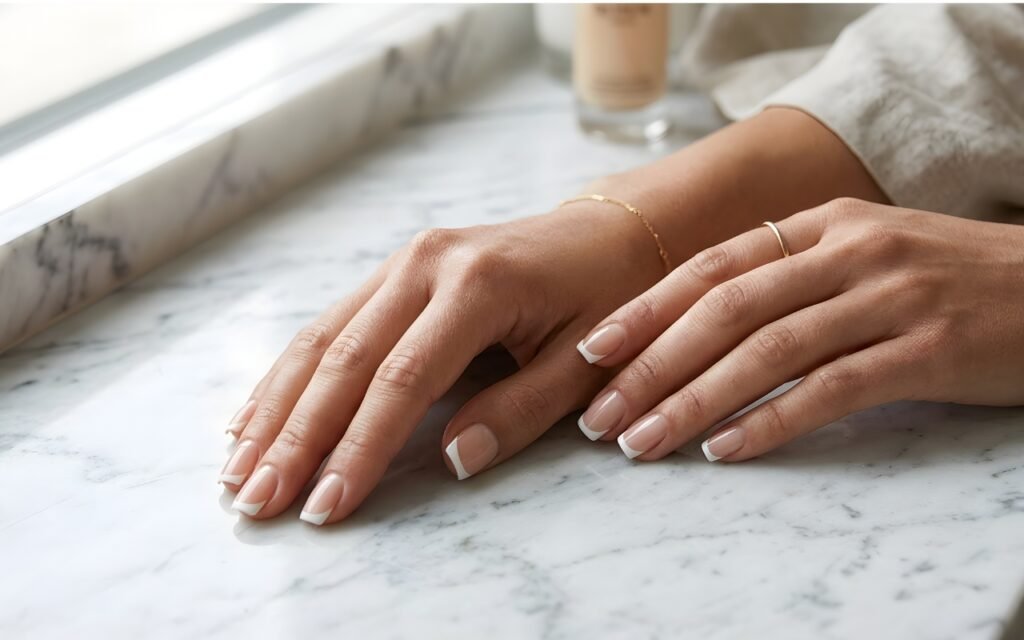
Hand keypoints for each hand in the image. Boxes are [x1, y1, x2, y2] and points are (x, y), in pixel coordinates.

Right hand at [219, 201, 666, 523]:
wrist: (608, 233)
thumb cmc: (603, 298)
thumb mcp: (581, 361)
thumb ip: (519, 410)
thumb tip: (451, 461)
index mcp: (476, 285)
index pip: (401, 380)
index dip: (359, 448)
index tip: (325, 506)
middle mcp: (425, 263)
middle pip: (344, 359)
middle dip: (295, 436)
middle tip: (256, 499)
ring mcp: (404, 261)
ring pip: (322, 339)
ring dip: (276, 407)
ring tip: (238, 468)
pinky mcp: (396, 270)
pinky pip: (330, 324)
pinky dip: (290, 375)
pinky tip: (256, 414)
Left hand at [576, 198, 1023, 461]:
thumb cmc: (945, 277)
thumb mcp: (862, 253)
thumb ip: (788, 274)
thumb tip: (695, 321)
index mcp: (822, 224)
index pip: (711, 266)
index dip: (646, 310)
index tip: (593, 351)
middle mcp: (847, 252)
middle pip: (725, 311)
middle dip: (651, 367)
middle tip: (601, 416)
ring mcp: (888, 298)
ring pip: (766, 352)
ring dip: (693, 402)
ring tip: (643, 442)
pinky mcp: (927, 350)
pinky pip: (831, 390)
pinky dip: (771, 422)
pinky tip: (726, 451)